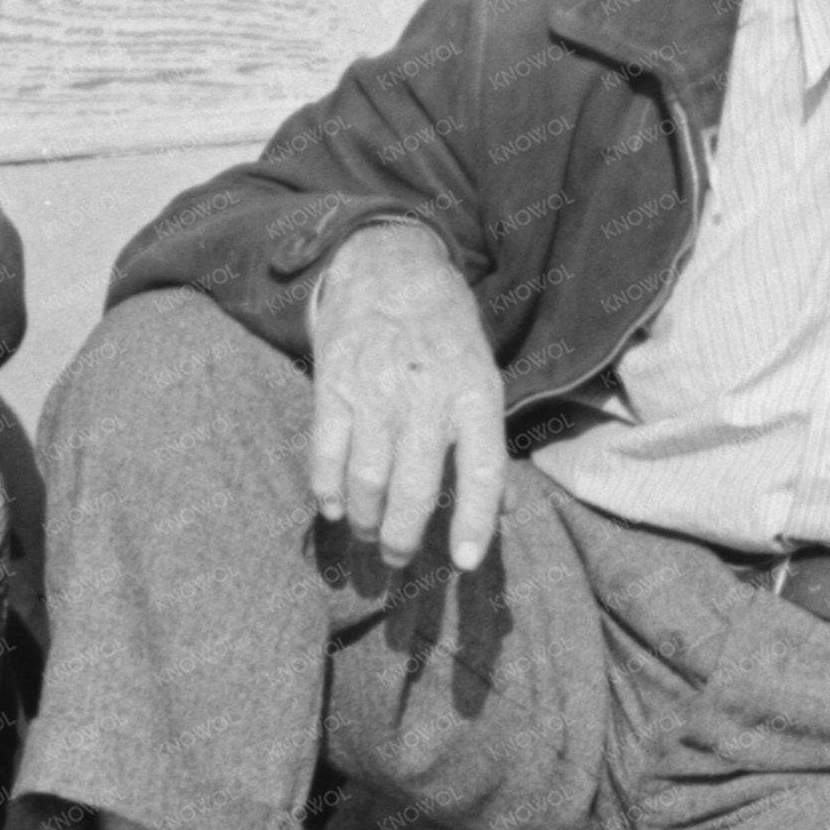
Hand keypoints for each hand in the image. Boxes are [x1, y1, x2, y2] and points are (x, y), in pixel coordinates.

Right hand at [306, 221, 505, 570]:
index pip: (481, 471)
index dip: (473, 523)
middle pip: (414, 489)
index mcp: (475, 393)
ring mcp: (375, 392)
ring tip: (371, 533)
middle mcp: (426, 397)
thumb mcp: (483, 373)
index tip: (463, 562)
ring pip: (367, 481)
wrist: (388, 266)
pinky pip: (325, 454)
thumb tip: (505, 507)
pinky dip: (328, 490)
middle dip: (404, 537)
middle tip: (399, 559)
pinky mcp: (333, 386)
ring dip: (367, 520)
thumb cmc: (445, 330)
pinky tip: (336, 507)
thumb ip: (489, 440)